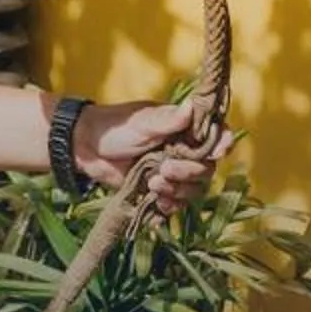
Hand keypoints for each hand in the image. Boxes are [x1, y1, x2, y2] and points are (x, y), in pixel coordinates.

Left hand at [71, 99, 238, 209]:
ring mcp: (174, 172)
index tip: (218, 151)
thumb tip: (191, 106)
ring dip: (176, 191)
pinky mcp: (160, 190)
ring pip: (193, 190)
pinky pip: (175, 204)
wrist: (88, 148)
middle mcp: (185, 151)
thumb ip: (168, 119)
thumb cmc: (116, 127)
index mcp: (186, 129)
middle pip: (206, 169)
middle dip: (188, 172)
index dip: (222, 144)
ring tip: (152, 184)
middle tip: (165, 169)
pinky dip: (167, 205)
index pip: (216, 136)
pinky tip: (155, 202)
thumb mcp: (142, 121)